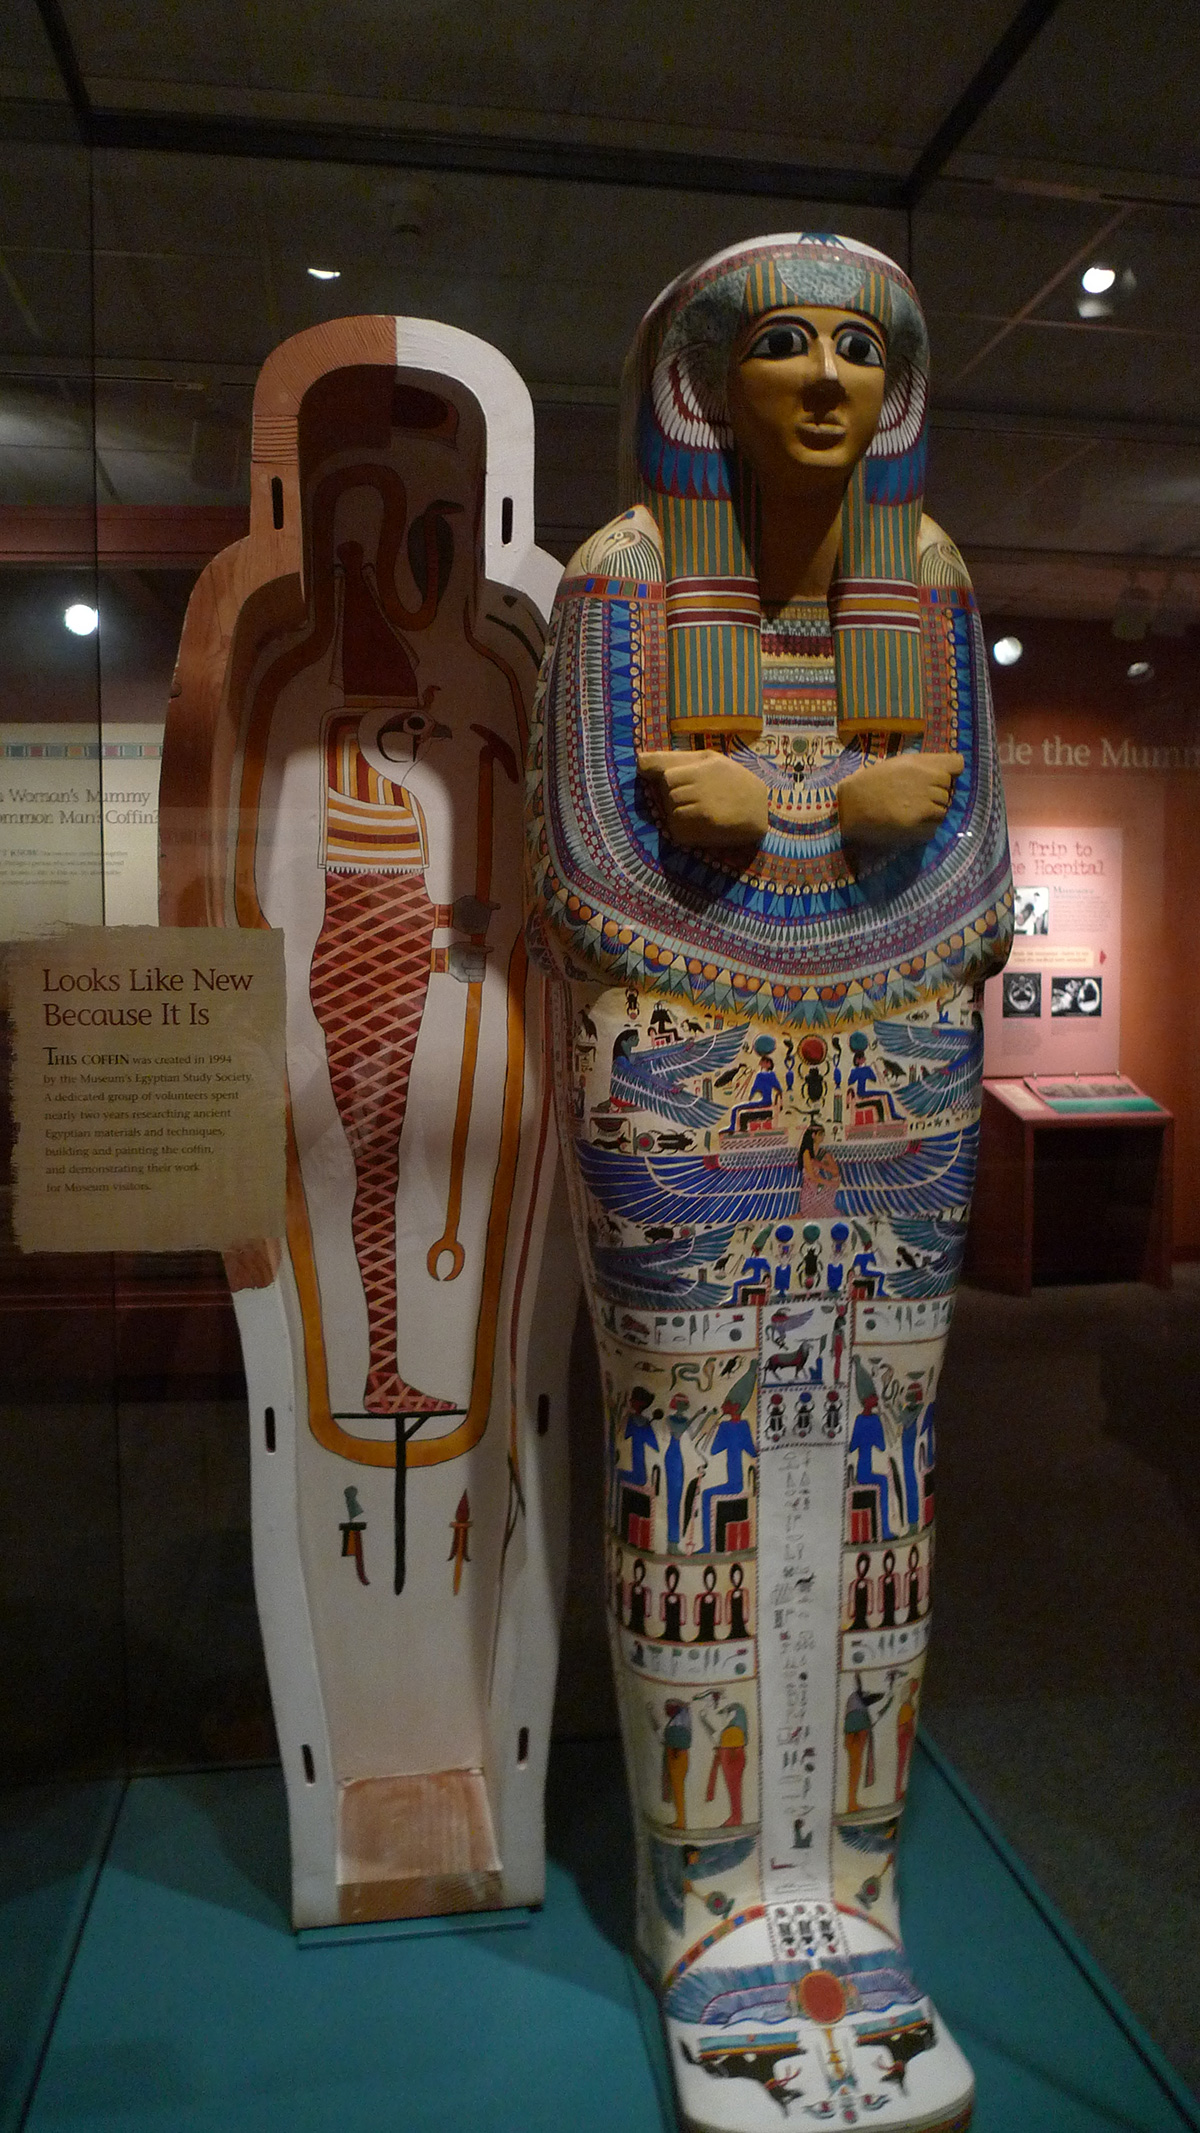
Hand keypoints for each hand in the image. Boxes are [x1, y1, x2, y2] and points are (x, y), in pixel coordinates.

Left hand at [637, 749, 767, 850]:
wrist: (760, 808)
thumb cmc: (734, 780)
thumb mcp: (710, 760)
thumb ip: (675, 759)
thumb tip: (638, 761)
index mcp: (702, 768)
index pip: (667, 777)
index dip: (674, 782)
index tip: (687, 784)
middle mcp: (701, 786)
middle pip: (669, 795)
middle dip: (678, 798)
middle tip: (700, 798)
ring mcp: (702, 808)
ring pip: (672, 812)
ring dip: (682, 813)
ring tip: (703, 810)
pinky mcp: (705, 826)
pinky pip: (678, 828)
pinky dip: (685, 827)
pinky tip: (702, 823)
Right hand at [837, 751, 963, 848]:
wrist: (848, 806)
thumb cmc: (870, 783)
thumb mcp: (897, 764)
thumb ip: (922, 766)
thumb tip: (946, 773)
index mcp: (921, 764)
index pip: (956, 764)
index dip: (951, 771)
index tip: (942, 777)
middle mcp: (927, 783)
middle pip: (949, 790)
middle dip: (936, 794)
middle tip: (916, 798)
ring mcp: (924, 806)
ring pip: (943, 810)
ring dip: (931, 812)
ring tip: (910, 811)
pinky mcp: (918, 826)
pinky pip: (934, 828)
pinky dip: (924, 828)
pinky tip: (908, 823)